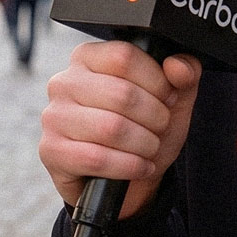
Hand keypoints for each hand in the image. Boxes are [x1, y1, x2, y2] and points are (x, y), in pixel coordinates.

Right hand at [39, 40, 201, 220]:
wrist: (125, 179)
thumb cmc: (143, 130)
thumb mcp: (172, 101)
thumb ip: (184, 75)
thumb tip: (178, 66)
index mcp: (88, 58)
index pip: (124, 57)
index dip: (156, 81)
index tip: (168, 98)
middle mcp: (64, 82)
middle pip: (121, 94)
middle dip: (154, 117)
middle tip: (160, 128)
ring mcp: (54, 117)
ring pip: (111, 128)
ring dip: (144, 144)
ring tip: (150, 148)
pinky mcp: (51, 150)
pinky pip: (97, 158)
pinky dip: (129, 166)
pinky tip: (140, 167)